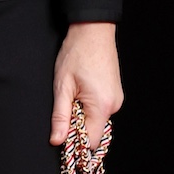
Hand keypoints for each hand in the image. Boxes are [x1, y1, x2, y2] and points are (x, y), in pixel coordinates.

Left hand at [50, 22, 121, 145]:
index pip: (91, 142)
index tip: (62, 135)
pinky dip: (89, 107)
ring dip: (82, 115)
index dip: (75, 143)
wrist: (93, 30)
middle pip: (94, 132)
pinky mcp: (115, 93)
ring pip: (97, 120)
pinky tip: (80, 92)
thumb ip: (60, 116)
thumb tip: (57, 141)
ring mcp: (117, 99)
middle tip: (64, 107)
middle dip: (77, 127)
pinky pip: (101, 110)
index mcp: (102, 106)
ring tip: (72, 95)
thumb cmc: (77, 54)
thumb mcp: (62, 86)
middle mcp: (114, 105)